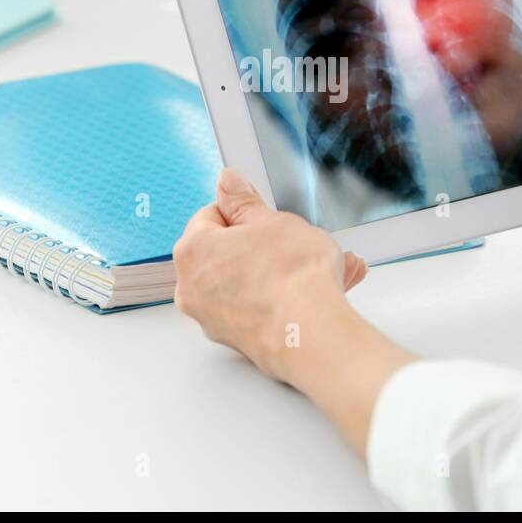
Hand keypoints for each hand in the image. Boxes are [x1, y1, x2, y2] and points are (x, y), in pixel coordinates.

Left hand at [174, 168, 412, 454]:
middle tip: (296, 241)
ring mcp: (212, 318)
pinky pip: (257, 307)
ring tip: (328, 266)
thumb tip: (226, 182)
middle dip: (264, 245)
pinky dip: (279, 297)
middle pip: (227, 252)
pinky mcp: (236, 340)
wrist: (313, 336)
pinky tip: (317, 290)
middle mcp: (192, 288)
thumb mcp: (271, 221)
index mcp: (193, 250)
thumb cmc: (293, 276)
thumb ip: (243, 201)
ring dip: (280, 271)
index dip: (244, 213)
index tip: (267, 219)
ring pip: (247, 281)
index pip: (211, 216)